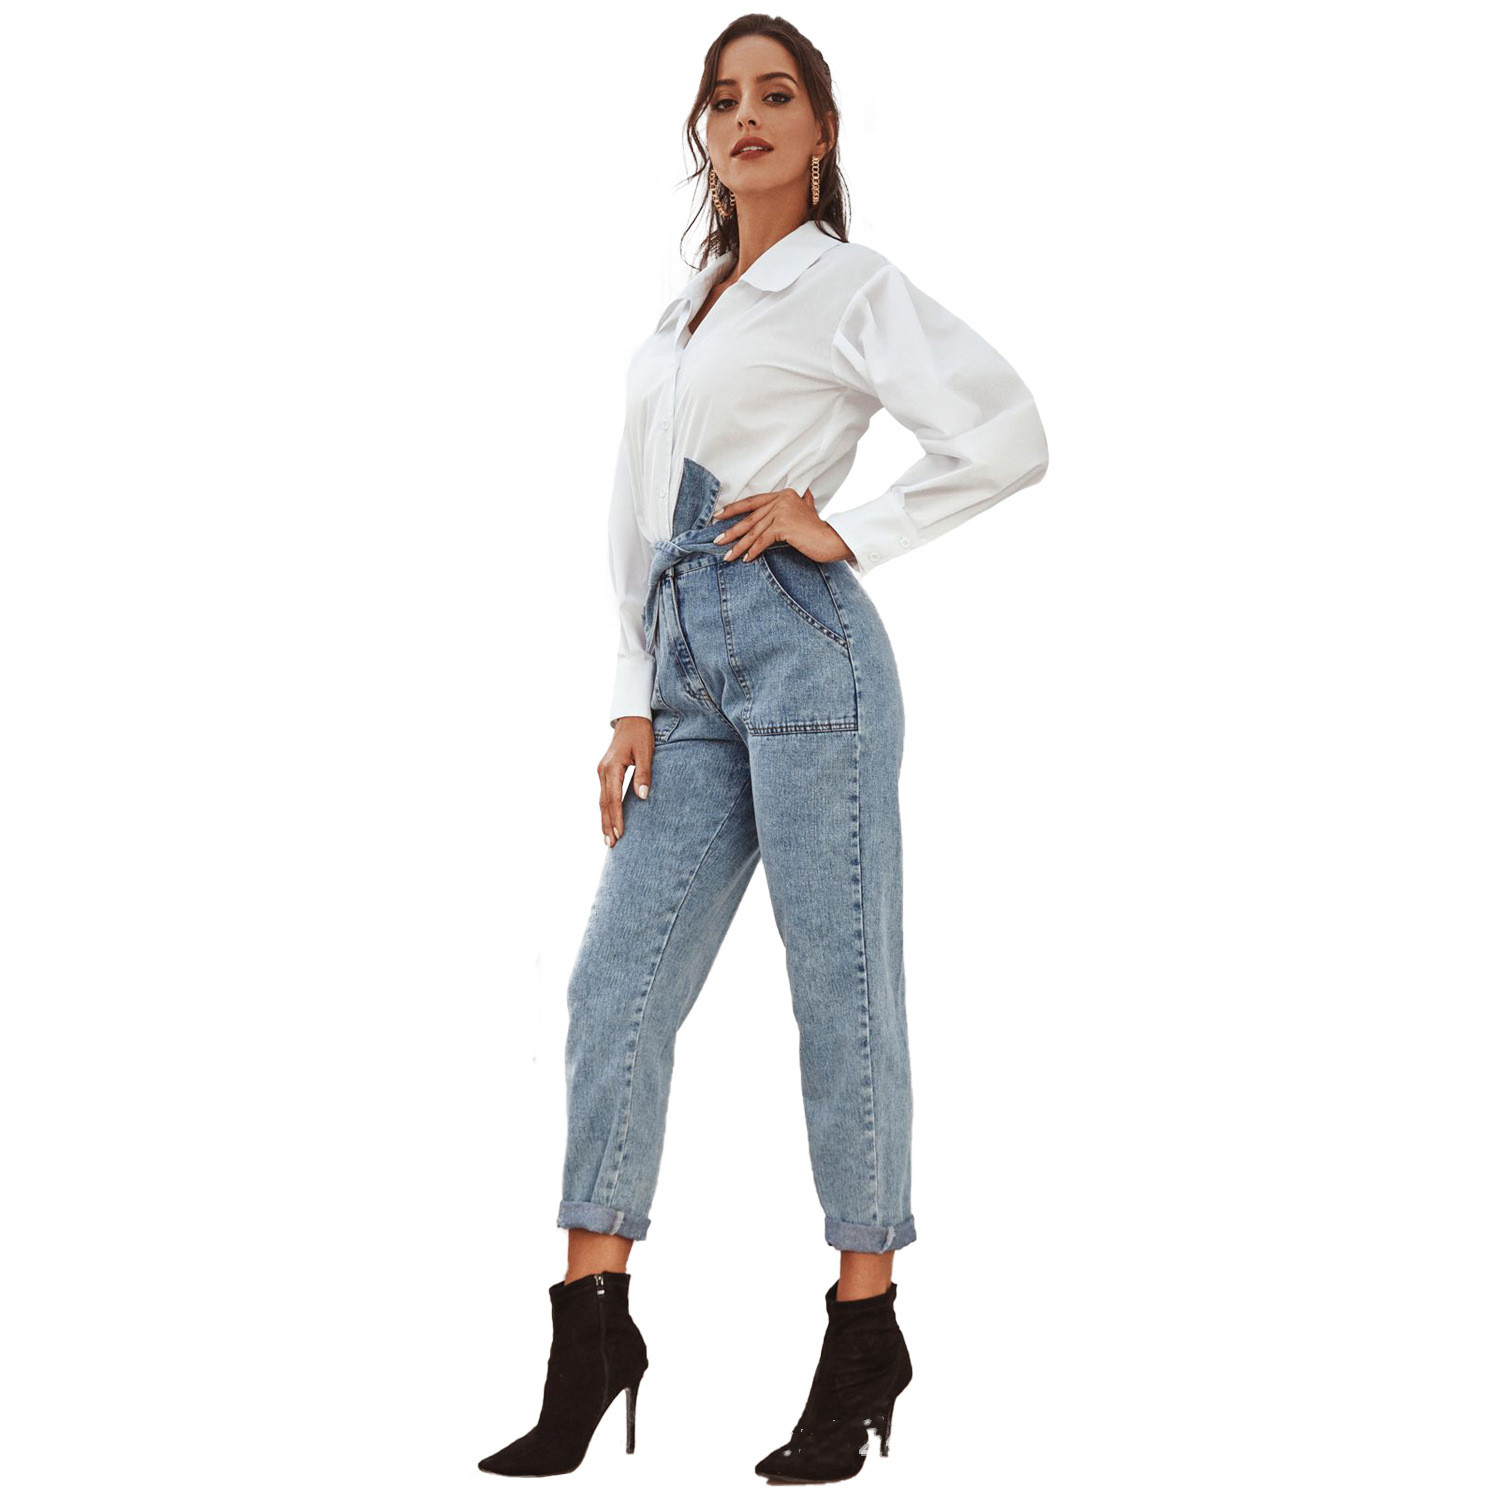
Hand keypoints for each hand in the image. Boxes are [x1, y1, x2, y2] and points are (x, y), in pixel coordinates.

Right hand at [599, 715, 652, 846]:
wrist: (631, 718)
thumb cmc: (641, 734)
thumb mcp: (646, 752)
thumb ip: (643, 774)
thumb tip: (643, 796)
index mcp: (612, 767)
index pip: (613, 798)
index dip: (616, 817)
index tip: (619, 833)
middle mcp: (603, 771)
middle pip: (604, 803)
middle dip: (607, 824)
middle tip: (611, 844)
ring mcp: (602, 772)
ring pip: (602, 801)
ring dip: (605, 820)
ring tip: (608, 839)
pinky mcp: (605, 772)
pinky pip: (604, 795)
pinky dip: (606, 810)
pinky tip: (608, 821)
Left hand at [710, 485, 856, 565]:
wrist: (832, 539)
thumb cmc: (819, 528)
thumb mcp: (809, 509)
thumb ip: (803, 501)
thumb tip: (805, 493)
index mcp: (783, 494)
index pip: (752, 501)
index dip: (733, 509)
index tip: (718, 516)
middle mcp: (781, 499)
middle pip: (750, 517)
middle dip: (731, 530)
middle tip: (717, 540)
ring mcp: (782, 511)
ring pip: (754, 531)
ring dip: (739, 545)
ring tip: (728, 556)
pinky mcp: (784, 526)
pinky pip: (763, 540)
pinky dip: (753, 551)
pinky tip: (746, 559)